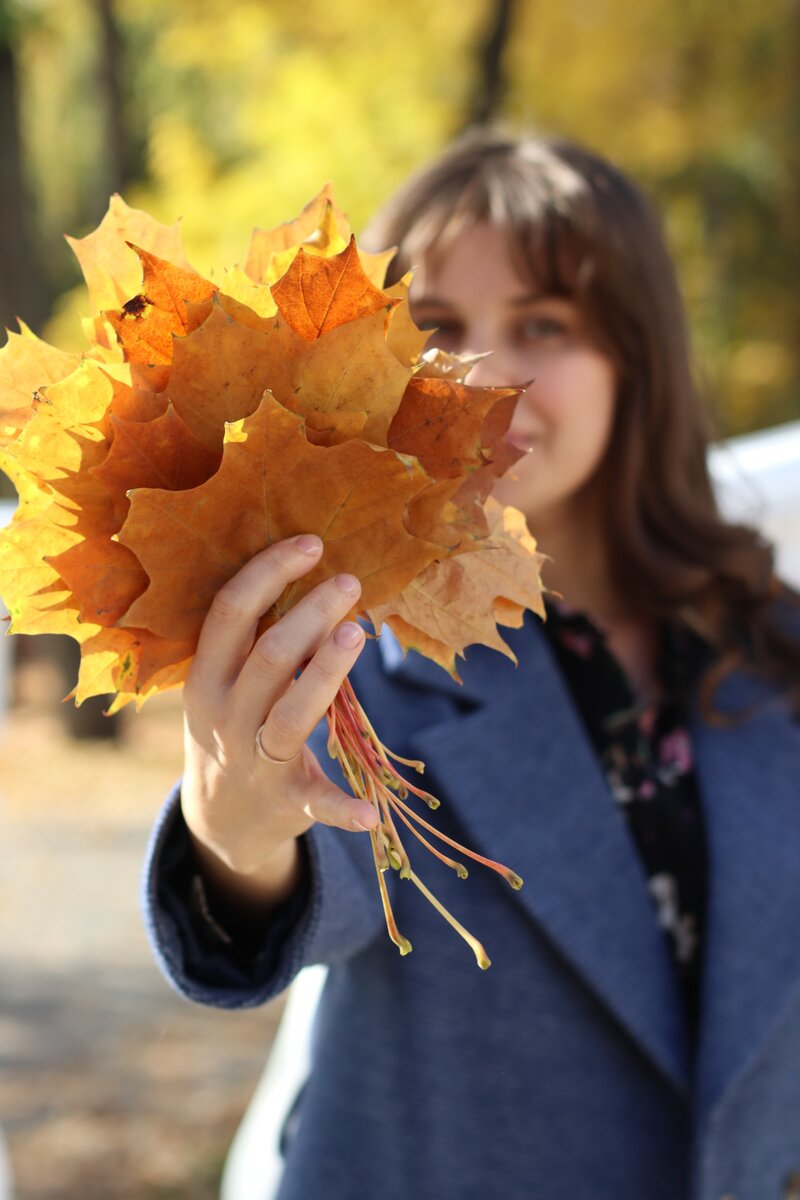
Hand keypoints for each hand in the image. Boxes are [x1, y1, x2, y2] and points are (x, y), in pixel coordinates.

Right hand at [181, 534, 377, 908]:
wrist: (221, 817)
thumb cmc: (233, 725)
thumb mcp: (224, 683)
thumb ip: (255, 639)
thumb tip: (309, 570)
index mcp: (205, 678)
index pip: (230, 613)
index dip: (269, 572)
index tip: (311, 543)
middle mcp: (225, 716)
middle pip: (268, 654)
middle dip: (310, 613)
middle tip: (350, 581)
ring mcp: (254, 760)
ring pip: (291, 711)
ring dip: (326, 670)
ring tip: (358, 631)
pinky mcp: (286, 801)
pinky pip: (315, 802)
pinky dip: (343, 809)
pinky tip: (369, 812)